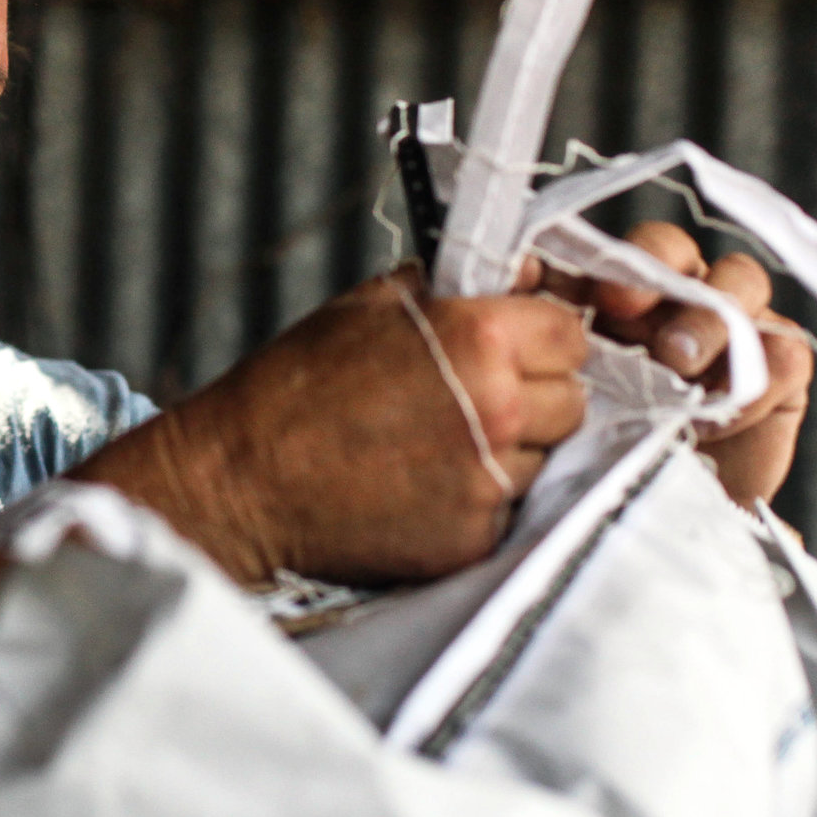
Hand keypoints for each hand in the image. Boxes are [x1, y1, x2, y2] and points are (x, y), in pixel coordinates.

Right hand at [90, 268, 590, 584]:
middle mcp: (500, 410)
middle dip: (534, 392)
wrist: (243, 480)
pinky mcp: (474, 537)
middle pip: (573, 397)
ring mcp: (491, 481)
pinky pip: (509, 507)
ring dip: (512, 447)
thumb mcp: (369, 305)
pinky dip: (479, 496)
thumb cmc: (293, 387)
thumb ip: (452, 288)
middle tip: (471, 394)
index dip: (542, 336)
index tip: (516, 345)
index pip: (571, 332)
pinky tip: (423, 480)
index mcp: (479, 340)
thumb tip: (518, 279)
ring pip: (547, 455)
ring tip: (437, 440)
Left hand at [538, 220, 812, 506]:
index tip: (588, 293)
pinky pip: (782, 351)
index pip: (613, 244)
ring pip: (741, 280)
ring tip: (675, 363)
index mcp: (616, 290)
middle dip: (656, 269)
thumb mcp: (564, 389)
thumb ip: (544, 328)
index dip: (609, 257)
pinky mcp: (780, 368)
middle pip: (678, 249)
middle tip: (623, 309)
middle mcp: (676, 295)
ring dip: (707, 318)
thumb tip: (522, 270)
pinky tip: (712, 419)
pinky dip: (750, 382)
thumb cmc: (600, 446)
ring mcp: (734, 324)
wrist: (653, 511)